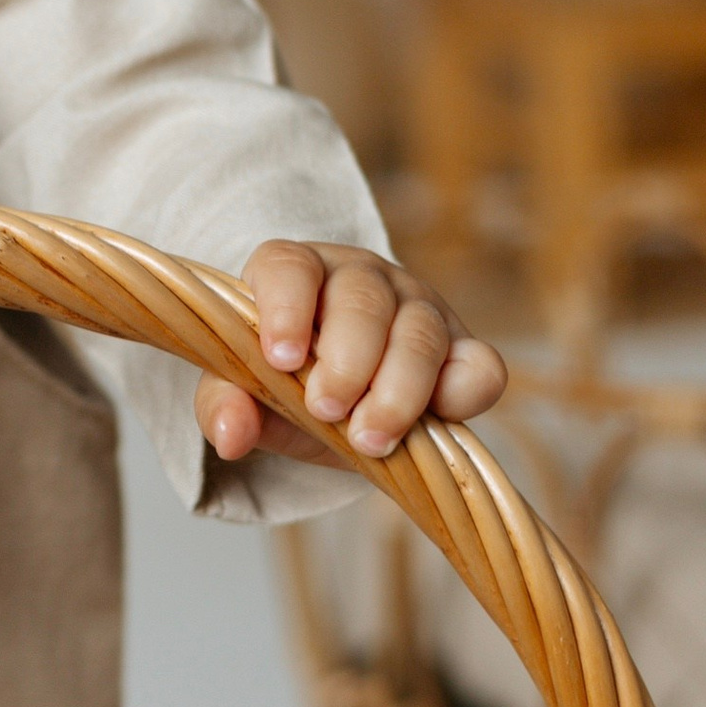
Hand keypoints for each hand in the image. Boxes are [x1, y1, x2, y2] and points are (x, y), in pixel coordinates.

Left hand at [196, 241, 503, 470]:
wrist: (337, 405)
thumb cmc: (284, 383)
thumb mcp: (246, 393)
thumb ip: (225, 404)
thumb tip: (230, 436)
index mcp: (296, 273)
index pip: (289, 267)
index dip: (286, 307)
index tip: (281, 359)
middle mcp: (360, 278)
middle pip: (361, 302)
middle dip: (346, 362)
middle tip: (327, 411)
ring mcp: (417, 308)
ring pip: (419, 333)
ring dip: (396, 390)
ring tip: (369, 439)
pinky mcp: (463, 349)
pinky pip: (480, 365)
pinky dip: (464, 392)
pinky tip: (438, 419)